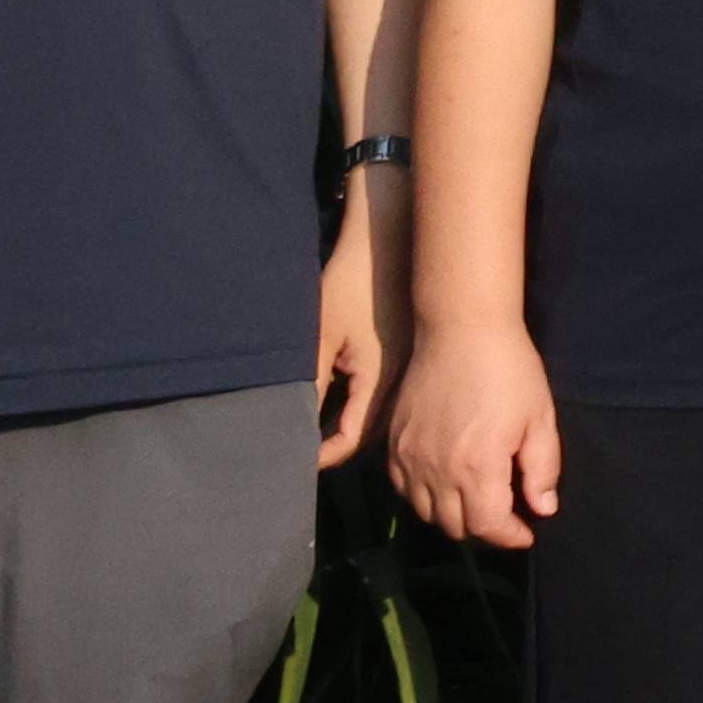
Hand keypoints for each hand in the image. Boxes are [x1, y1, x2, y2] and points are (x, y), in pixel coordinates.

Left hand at [312, 195, 401, 471]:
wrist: (388, 241)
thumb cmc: (351, 285)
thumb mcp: (319, 338)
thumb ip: (310, 387)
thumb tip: (294, 427)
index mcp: (380, 381)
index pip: (352, 440)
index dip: (322, 456)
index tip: (294, 460)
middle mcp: (401, 381)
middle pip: (371, 434)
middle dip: (337, 447)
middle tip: (303, 450)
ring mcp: (409, 368)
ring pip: (381, 416)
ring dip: (351, 427)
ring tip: (318, 431)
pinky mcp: (408, 354)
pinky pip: (386, 395)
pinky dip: (363, 407)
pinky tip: (343, 400)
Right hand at [388, 318, 565, 549]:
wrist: (461, 328)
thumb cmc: (510, 369)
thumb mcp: (540, 417)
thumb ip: (542, 469)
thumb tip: (543, 509)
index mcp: (477, 467)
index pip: (487, 526)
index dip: (509, 536)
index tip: (526, 532)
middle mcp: (436, 470)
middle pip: (454, 526)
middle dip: (483, 529)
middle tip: (504, 516)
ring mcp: (409, 457)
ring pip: (425, 512)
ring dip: (451, 516)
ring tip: (476, 502)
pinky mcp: (393, 442)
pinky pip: (402, 488)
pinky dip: (422, 497)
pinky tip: (443, 483)